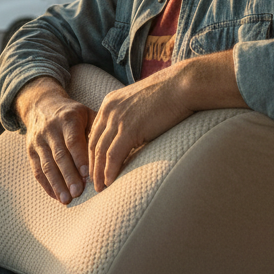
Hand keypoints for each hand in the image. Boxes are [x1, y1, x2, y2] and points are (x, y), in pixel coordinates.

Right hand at [15, 77, 93, 204]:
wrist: (41, 105)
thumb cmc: (72, 114)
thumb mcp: (86, 113)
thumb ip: (98, 129)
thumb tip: (113, 149)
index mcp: (68, 119)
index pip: (73, 141)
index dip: (79, 158)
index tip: (87, 174)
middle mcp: (51, 130)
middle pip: (59, 155)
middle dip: (68, 175)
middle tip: (77, 192)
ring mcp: (38, 141)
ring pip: (46, 165)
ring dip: (56, 183)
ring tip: (66, 199)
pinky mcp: (31, 151)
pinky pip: (37, 170)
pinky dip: (46, 185)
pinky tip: (56, 196)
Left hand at [89, 51, 245, 190]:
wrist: (182, 85)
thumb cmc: (169, 94)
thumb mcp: (142, 103)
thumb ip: (132, 117)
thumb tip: (134, 135)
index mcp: (110, 102)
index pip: (95, 132)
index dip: (92, 152)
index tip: (93, 167)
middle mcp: (109, 110)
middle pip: (93, 143)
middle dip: (91, 165)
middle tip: (91, 182)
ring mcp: (118, 119)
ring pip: (100, 151)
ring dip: (98, 172)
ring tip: (99, 188)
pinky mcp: (129, 129)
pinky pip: (114, 155)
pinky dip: (109, 170)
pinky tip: (108, 182)